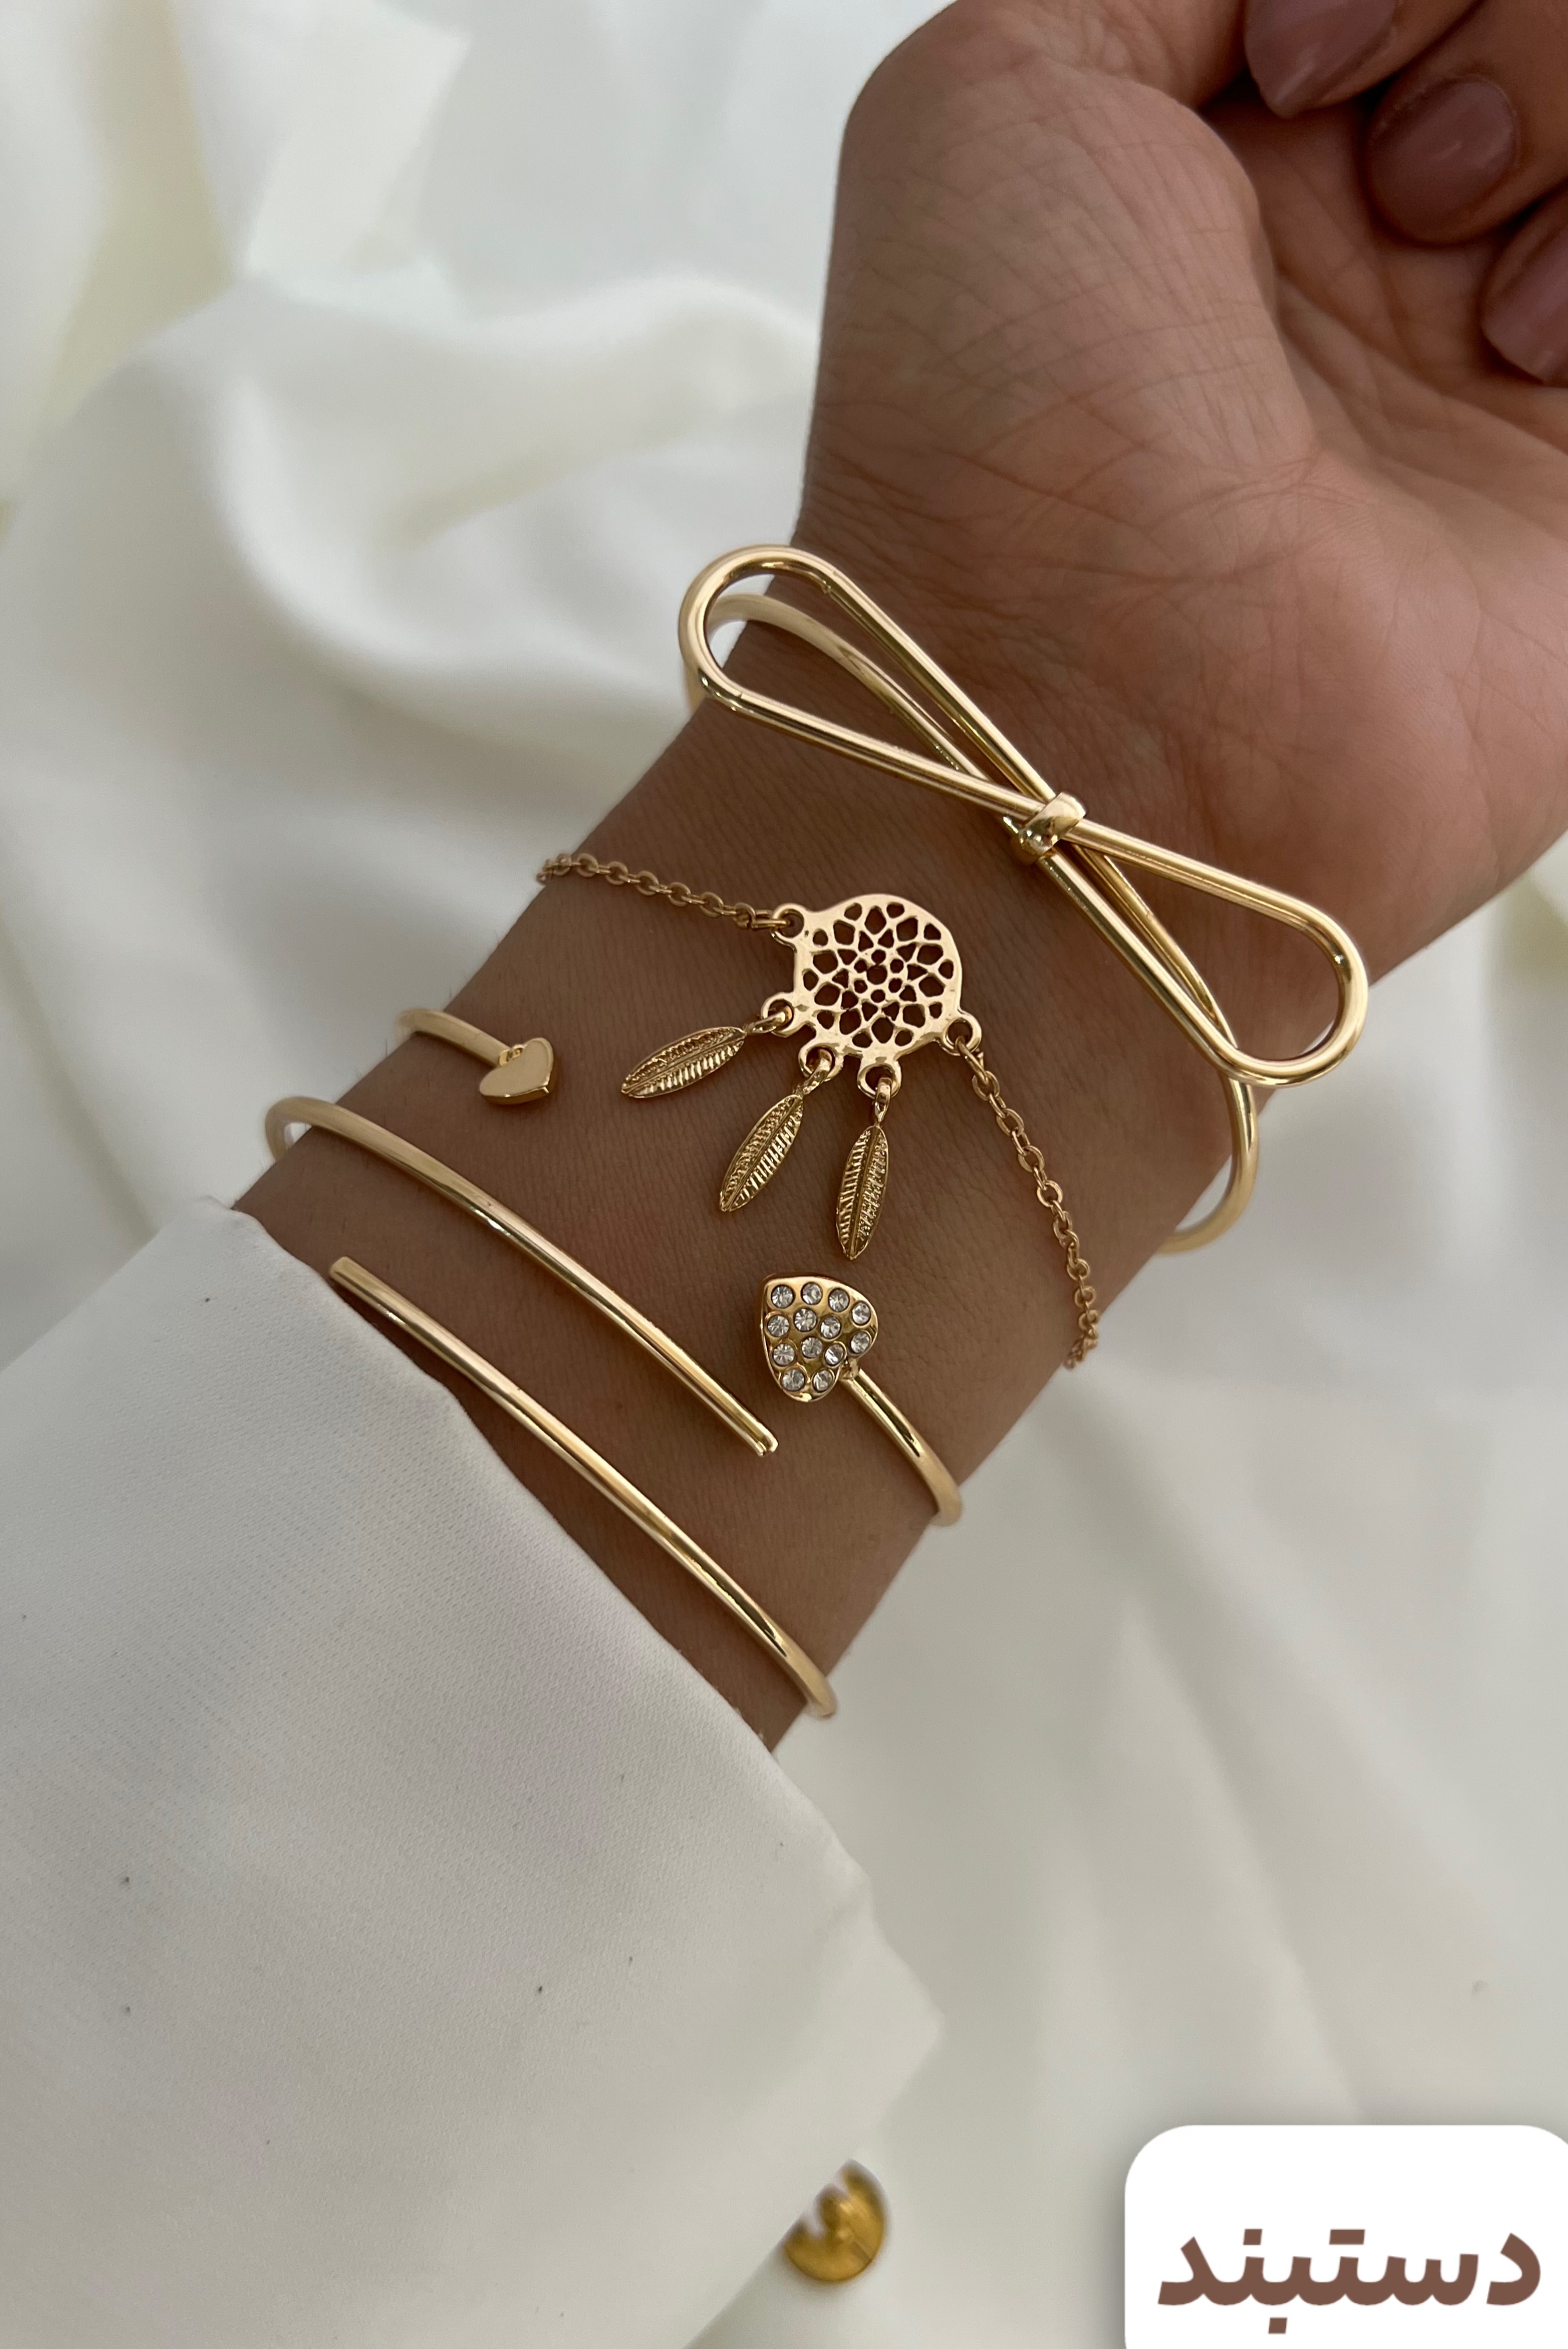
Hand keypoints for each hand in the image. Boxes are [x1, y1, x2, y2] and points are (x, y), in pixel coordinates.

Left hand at [799, 0, 1567, 987]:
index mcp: (1231, 141)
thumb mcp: (998, 93)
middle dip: (1505, 36)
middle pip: (1533, 28)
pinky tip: (1524, 345)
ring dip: (1564, 120)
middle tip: (1398, 178)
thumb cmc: (1004, 430)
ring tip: (1455, 278)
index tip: (1300, 66)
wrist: (1104, 716)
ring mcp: (1495, 358)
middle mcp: (1376, 239)